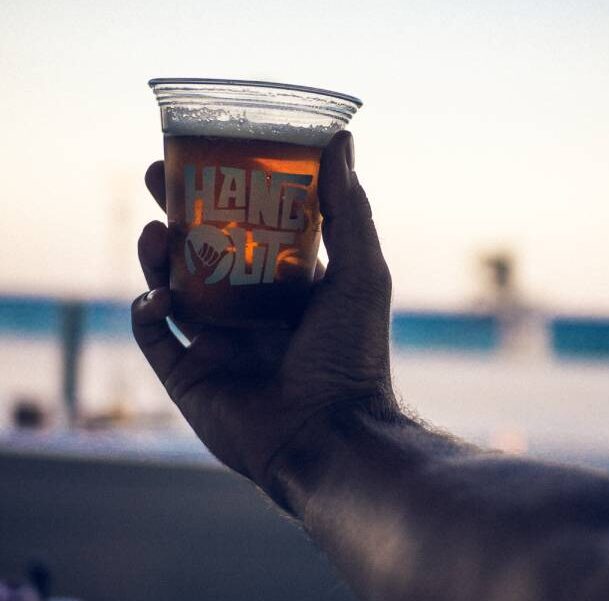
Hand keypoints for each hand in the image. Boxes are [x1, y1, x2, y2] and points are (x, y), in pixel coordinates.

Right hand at [131, 132, 397, 496]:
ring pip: (170, 289)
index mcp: (286, 286)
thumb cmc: (352, 353)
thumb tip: (339, 138)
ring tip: (157, 233)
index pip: (245, 229)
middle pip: (199, 252)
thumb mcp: (360, 270)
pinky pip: (155, 338)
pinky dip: (148, 313)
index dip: (223, 193)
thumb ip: (348, 208)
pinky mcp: (189, 377)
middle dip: (176, 213)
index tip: (205, 156)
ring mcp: (216, 344)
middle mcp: (249, 311)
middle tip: (156, 178)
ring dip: (156, 257)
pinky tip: (158, 299)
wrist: (331, 435)